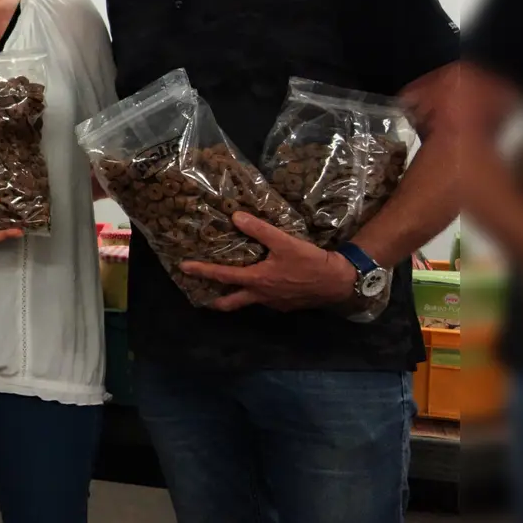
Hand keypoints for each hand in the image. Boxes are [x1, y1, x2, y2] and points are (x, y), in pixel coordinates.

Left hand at [178, 212, 355, 312]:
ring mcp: (274, 304)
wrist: (338, 282)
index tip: (184, 268)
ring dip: (237, 297)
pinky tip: (263, 285)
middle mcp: (261, 296)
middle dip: (214, 302)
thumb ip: (260, 230)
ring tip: (231, 288)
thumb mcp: (284, 242)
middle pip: (231, 303)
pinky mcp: (287, 306)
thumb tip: (236, 216)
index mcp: (256, 280)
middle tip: (202, 297)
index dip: (202, 271)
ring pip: (249, 302)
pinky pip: (266, 301)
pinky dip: (258, 295)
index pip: (223, 276)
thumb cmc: (310, 262)